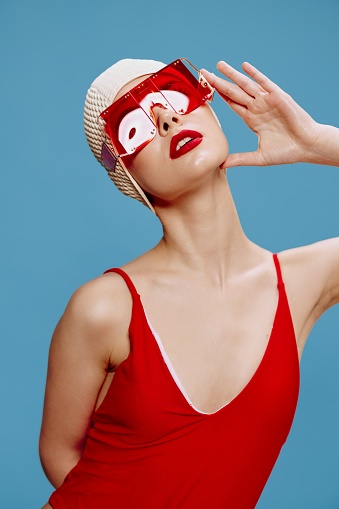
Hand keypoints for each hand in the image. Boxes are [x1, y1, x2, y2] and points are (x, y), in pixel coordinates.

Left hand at [202, 61, 319, 167]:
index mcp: (252, 119)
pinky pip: (264, 82)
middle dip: (219, 82)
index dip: (218, 96)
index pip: (231, 104)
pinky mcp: (278, 97)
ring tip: (218, 64)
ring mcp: (267, 101)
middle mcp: (257, 108)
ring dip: (232, 74)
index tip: (205, 89)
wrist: (306, 147)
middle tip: (204, 73)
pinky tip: (244, 66)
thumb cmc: (286, 151)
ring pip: (245, 85)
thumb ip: (240, 159)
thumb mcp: (258, 157)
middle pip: (233, 92)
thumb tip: (221, 165)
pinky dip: (254, 74)